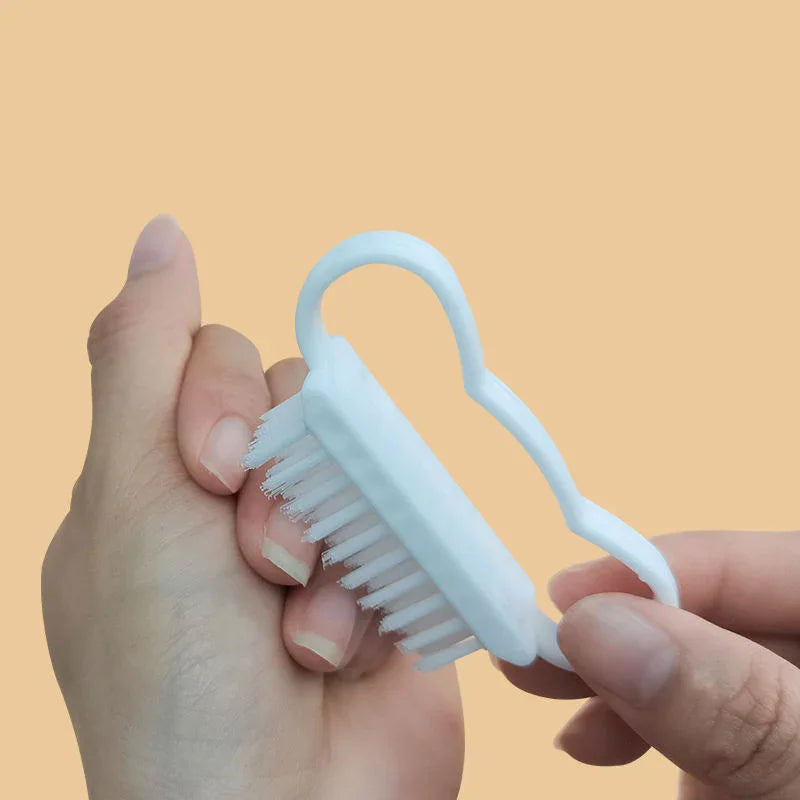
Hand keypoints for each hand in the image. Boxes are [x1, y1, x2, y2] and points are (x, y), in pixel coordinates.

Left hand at [42, 216, 462, 799]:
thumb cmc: (175, 686)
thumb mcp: (132, 500)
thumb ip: (143, 357)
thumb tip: (162, 234)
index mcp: (158, 485)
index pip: (215, 363)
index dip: (228, 394)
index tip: (214, 471)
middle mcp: (236, 508)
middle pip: (301, 404)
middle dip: (286, 479)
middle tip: (263, 558)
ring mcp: (319, 543)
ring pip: (363, 460)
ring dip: (335, 545)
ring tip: (306, 633)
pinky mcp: (387, 581)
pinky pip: (410, 525)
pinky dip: (378, 589)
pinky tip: (344, 657)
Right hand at [496, 529, 799, 797]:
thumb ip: (732, 704)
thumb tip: (599, 623)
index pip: (775, 564)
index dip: (670, 565)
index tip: (573, 595)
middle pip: (721, 610)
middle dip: (624, 622)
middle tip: (540, 638)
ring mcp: (786, 716)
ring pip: (695, 661)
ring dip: (610, 670)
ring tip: (536, 683)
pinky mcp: (755, 756)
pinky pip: (689, 716)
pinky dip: (630, 720)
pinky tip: (587, 739)